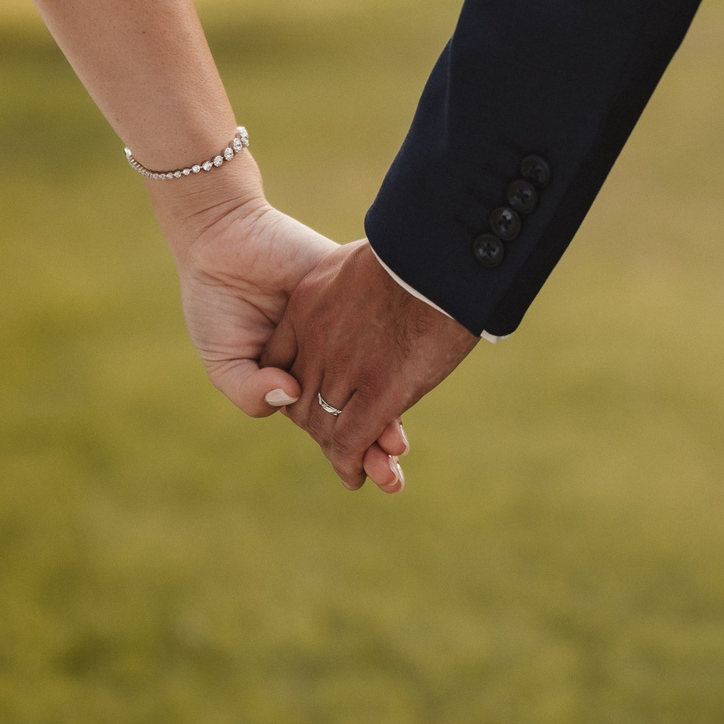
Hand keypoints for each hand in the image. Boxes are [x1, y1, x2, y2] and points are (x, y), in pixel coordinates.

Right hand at [152, 169, 410, 490]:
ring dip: (392, 412)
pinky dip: (394, 358)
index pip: (333, 425)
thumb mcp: (224, 359)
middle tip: (392, 472)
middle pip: (362, 410)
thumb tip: (290, 396)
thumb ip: (248, 391)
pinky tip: (403, 384)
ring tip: (398, 445)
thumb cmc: (216, 303)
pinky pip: (381, 331)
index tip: (368, 478)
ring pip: (379, 378)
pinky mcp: (355, 295)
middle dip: (377, 444)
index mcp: (298, 382)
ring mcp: (346, 329)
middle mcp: (329, 361)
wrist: (224, 237)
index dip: (350, 452)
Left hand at [264, 239, 477, 489]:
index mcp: (306, 305)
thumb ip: (345, 283)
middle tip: (341, 441)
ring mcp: (344, 364)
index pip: (282, 362)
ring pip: (325, 424)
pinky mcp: (380, 387)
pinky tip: (356, 475)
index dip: (297, 386)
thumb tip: (359, 292)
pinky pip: (351, 438)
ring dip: (339, 451)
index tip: (313, 396)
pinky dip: (351, 462)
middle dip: (318, 426)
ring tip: (354, 468)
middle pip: (301, 399)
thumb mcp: (355, 258)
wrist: (442, 247)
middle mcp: (315, 339)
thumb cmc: (413, 248)